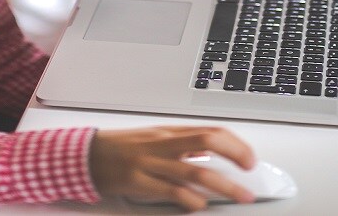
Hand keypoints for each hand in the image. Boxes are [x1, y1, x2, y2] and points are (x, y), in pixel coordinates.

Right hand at [88, 126, 255, 211]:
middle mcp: (163, 144)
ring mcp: (151, 163)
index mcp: (168, 132)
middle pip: (207, 142)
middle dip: (235, 156)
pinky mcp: (139, 182)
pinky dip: (191, 200)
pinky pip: (171, 191)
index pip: (210, 131)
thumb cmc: (121, 148)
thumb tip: (208, 152)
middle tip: (250, 171)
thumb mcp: (154, 139)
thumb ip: (180, 145)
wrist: (88, 156)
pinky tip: (200, 205)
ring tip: (241, 196)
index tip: (249, 158)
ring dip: (224, 185)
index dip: (235, 144)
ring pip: (195, 171)